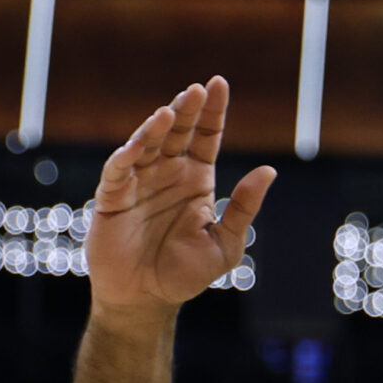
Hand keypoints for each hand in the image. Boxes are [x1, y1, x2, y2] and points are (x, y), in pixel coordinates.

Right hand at [87, 78, 274, 322]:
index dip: (212, 112)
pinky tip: (141, 144)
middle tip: (198, 89)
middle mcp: (167, 174)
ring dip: (158, 127)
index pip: (205, 137)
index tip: (219, 84)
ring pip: (147, 144)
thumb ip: (244, 207)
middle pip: (177, 132)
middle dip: (187, 110)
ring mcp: (138, 182)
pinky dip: (128, 156)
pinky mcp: (113, 197)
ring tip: (171, 110)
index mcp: (196, 180)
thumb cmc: (186, 272)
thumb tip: (269, 171)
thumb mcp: (226, 242)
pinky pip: (119, 171)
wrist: (148, 298)